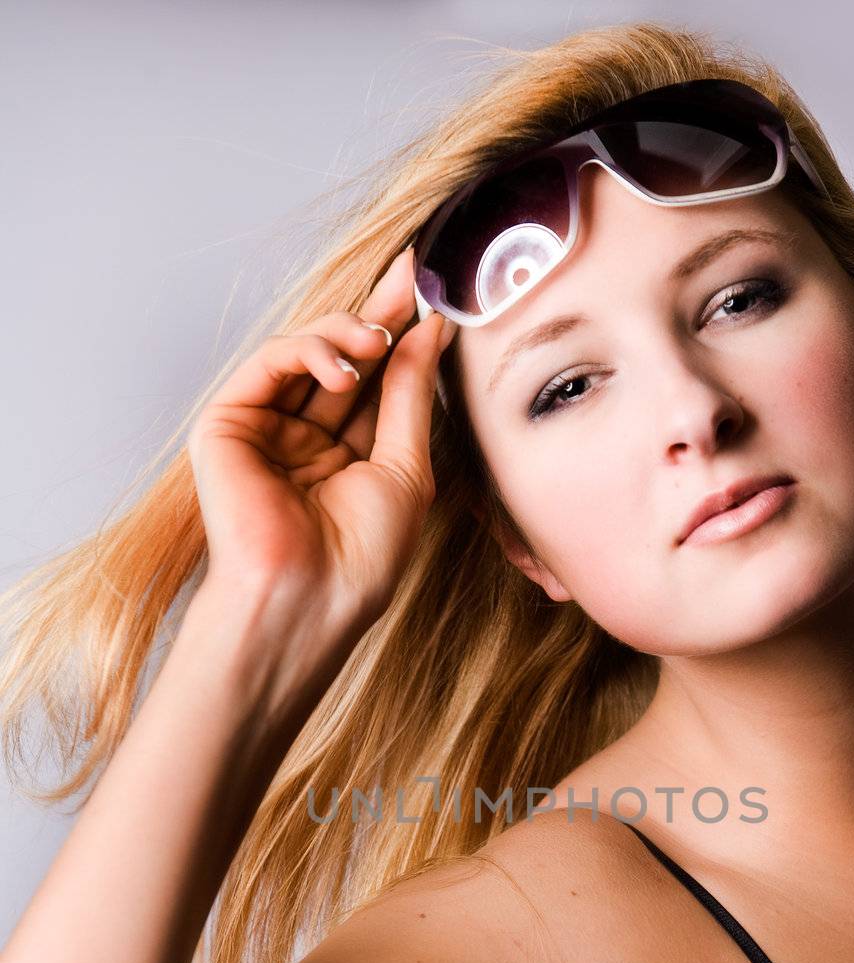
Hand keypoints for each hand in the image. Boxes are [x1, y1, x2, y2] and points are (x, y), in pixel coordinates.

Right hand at [186, 247, 452, 633]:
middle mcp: (305, 437)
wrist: (308, 597)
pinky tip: (343, 369)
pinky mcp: (229, 423)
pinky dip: (308, 352)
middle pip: (341, 357)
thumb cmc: (361, 555)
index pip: (374, 379)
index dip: (398, 332)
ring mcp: (265, 429)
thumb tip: (431, 329)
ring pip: (304, 352)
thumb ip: (410, 394)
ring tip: (375, 342)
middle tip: (409, 281)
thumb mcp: (405, 466)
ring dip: (345, 333)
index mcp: (348, 454)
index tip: (429, 288)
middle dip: (376, 314)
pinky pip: (269, 364)